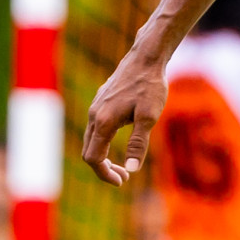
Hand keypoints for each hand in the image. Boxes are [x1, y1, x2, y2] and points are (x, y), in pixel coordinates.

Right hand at [82, 47, 167, 186]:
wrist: (146, 57)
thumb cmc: (150, 86)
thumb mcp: (149, 117)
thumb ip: (138, 144)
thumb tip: (131, 169)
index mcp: (103, 122)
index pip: (94, 159)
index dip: (105, 174)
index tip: (122, 181)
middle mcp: (94, 115)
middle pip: (89, 151)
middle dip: (104, 168)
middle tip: (125, 176)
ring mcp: (96, 106)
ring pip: (92, 139)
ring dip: (104, 155)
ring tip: (124, 164)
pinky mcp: (102, 99)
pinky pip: (96, 126)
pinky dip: (104, 141)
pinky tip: (123, 138)